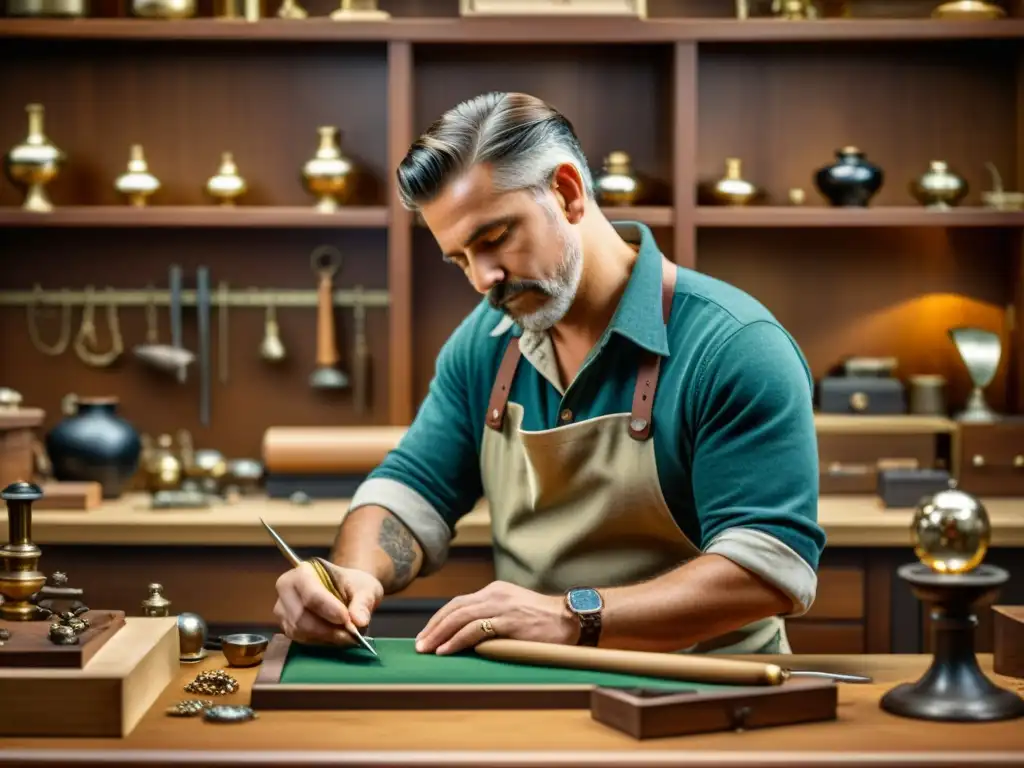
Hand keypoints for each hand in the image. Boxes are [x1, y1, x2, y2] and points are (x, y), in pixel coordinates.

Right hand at [273, 560, 382, 645]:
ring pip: (300, 631)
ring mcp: (283, 610)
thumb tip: (359, 621)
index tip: (346, 619)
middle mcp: (287, 590)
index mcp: (303, 572)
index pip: (310, 594)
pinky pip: (301, 640)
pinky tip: (336, 638)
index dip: (328, 609)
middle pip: (302, 617)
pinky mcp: (286, 627)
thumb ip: (363, 602)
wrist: (344, 591)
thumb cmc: (352, 585)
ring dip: (326, 638)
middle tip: (351, 634)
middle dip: (328, 629)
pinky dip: (321, 642)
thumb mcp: (366, 588)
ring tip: (347, 636)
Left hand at [414, 580, 577, 654]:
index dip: (439, 619)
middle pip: (454, 608)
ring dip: (439, 634)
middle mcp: (494, 594)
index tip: (426, 634)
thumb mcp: (513, 611)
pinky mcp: (508, 621)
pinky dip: (456, 640)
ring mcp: (501, 606)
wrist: (571, 618)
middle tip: (419, 644)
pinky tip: (446, 650)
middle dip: (433, 627)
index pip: (458, 603)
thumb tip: (467, 636)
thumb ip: (492, 617)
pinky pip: (475, 629)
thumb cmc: (544, 620)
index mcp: (494, 591)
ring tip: (426, 649)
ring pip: (460, 617)